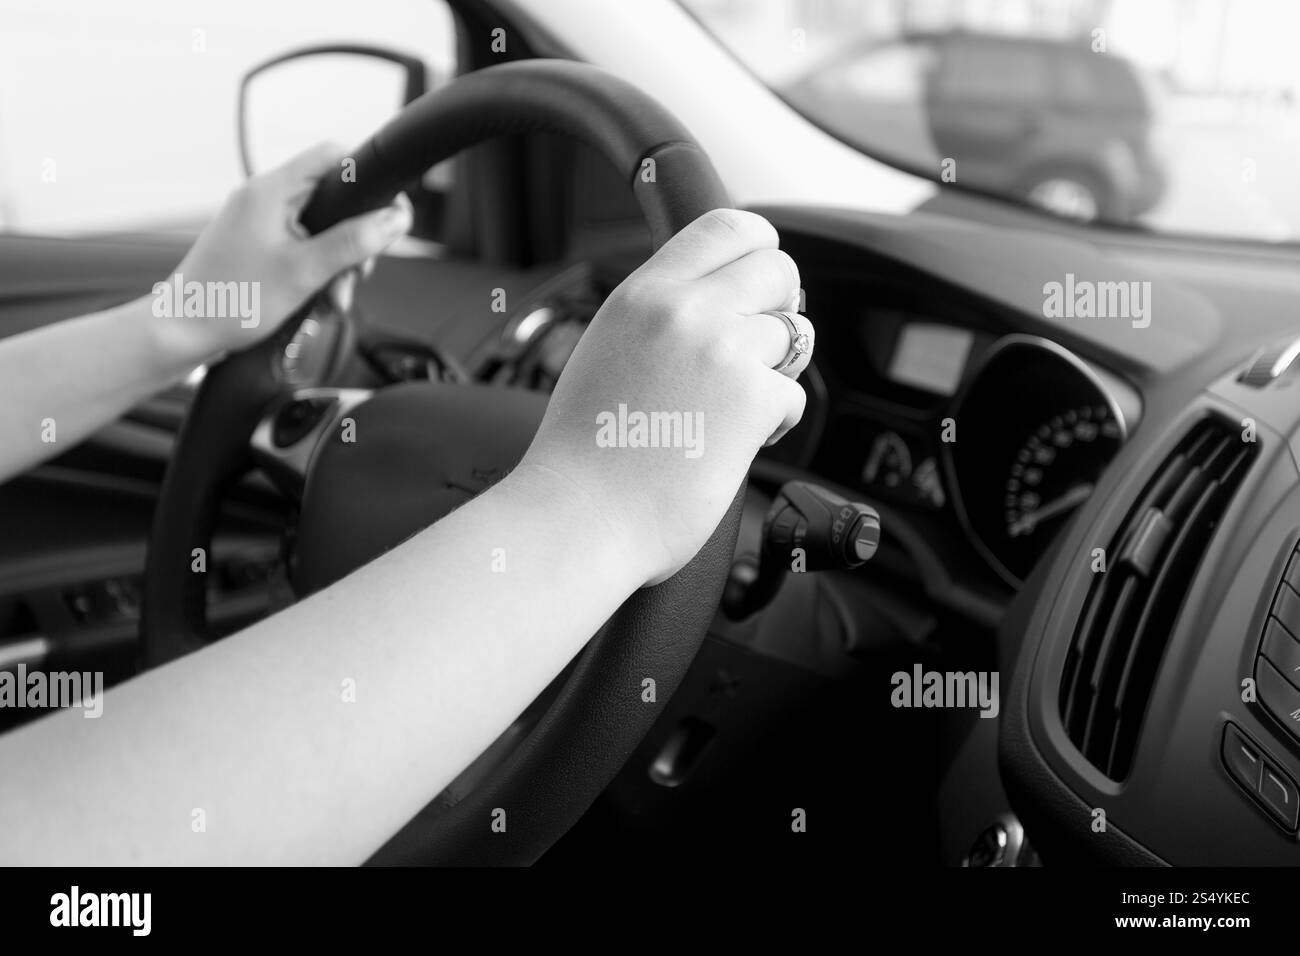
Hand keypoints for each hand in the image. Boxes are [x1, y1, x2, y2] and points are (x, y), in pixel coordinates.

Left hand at [151, 141, 411, 365]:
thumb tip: (394, 220)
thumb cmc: (229, 300)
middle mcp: (264, 198)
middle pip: (333, 199)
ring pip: (321, 229)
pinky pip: (302, 247)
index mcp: (271, 190)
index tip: (386, 212)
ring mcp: (259, 221)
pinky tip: (316, 299)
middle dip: (354, 239)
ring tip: (333, 297)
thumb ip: (354, 242)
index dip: (367, 179)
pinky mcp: (257, 244)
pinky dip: (317, 272)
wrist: (183, 332)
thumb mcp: (305, 272)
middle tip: (358, 272)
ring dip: (337, 264)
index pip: (333, 156)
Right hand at [516, 209, 809, 586]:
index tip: (758, 280)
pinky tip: (731, 443)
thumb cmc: (584, 454)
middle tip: (756, 348)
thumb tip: (708, 302)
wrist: (578, 515)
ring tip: (731, 408)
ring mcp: (722, 350)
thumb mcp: (606, 350)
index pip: (727, 227)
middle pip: (777, 268)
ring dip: (774, 370)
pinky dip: (774, 422)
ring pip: (794, 332)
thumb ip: (656, 318)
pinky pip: (794, 394)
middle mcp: (685, 310)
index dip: (757, 249)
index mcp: (643, 294)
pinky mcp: (753, 397)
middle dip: (779, 306)